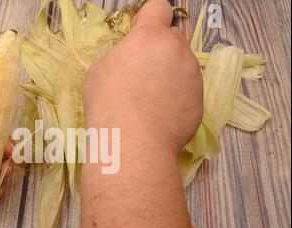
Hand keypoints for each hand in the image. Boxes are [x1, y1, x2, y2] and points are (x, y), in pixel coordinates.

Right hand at [83, 0, 202, 154]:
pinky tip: (160, 116)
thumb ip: (120, 56)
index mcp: (150, 36)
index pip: (159, 8)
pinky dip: (177, 99)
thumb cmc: (108, 104)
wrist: (133, 143)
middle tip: (142, 75)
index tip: (140, 34)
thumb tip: (130, 61)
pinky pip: (187, 92)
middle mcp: (177, 50)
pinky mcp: (199, 101)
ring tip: (150, 102)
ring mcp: (192, 76)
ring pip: (182, 66)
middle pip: (173, 38)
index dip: (149, 18)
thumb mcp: (99, 71)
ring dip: (169, 75)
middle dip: (160, 50)